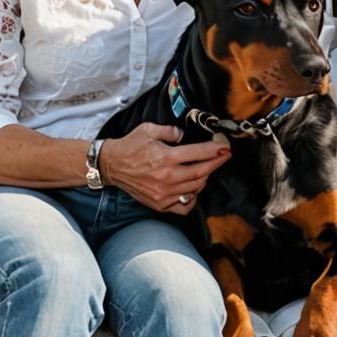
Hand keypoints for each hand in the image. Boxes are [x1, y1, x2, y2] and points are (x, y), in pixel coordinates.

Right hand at [98, 123, 230, 213]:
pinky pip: (184, 206)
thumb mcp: (149, 130)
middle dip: (216, 163)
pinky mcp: (159, 204)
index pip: (198, 154)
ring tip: (207, 168)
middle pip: (201, 172)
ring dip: (205, 177)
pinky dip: (193, 198)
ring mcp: (163, 193)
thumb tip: (184, 135)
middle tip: (224, 156)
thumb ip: (170, 131)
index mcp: (166, 157)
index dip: (215, 150)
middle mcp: (167, 177)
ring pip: (195, 188)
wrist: (111, 166)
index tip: (224, 147)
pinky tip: (193, 188)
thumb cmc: (130, 147)